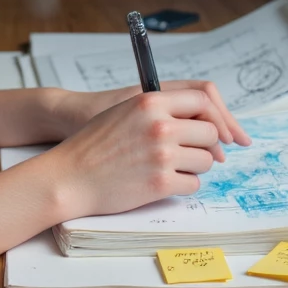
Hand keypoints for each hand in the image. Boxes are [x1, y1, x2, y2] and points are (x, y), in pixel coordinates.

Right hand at [44, 88, 241, 222]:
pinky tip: (163, 183)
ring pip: (206, 161)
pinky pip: (193, 184)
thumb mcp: (125, 112)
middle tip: (190, 154)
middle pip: (210, 134)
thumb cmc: (94, 145)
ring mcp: (161, 155)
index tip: (217, 131)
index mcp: (149, 102)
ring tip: (171, 168)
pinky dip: (183, 186)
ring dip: (194, 167)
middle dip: (205, 146)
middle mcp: (159, 125)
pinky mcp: (160, 182)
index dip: (214, 117)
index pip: (202, 101)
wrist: (70, 176)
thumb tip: (201, 122)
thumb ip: (160, 110)